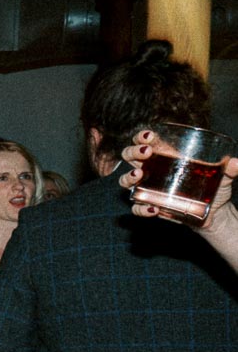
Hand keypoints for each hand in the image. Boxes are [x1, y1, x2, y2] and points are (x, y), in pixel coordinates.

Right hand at [119, 129, 237, 229]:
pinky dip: (141, 209)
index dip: (141, 136)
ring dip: (128, 177)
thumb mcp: (224, 177)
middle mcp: (151, 170)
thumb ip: (231, 169)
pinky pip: (137, 208)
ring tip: (139, 176)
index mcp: (165, 156)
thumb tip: (236, 163)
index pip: (144, 141)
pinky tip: (154, 209)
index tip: (148, 136)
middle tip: (146, 153)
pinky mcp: (151, 206)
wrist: (215, 214)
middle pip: (129, 156)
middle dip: (133, 152)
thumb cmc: (216, 188)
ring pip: (125, 180)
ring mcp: (148, 189)